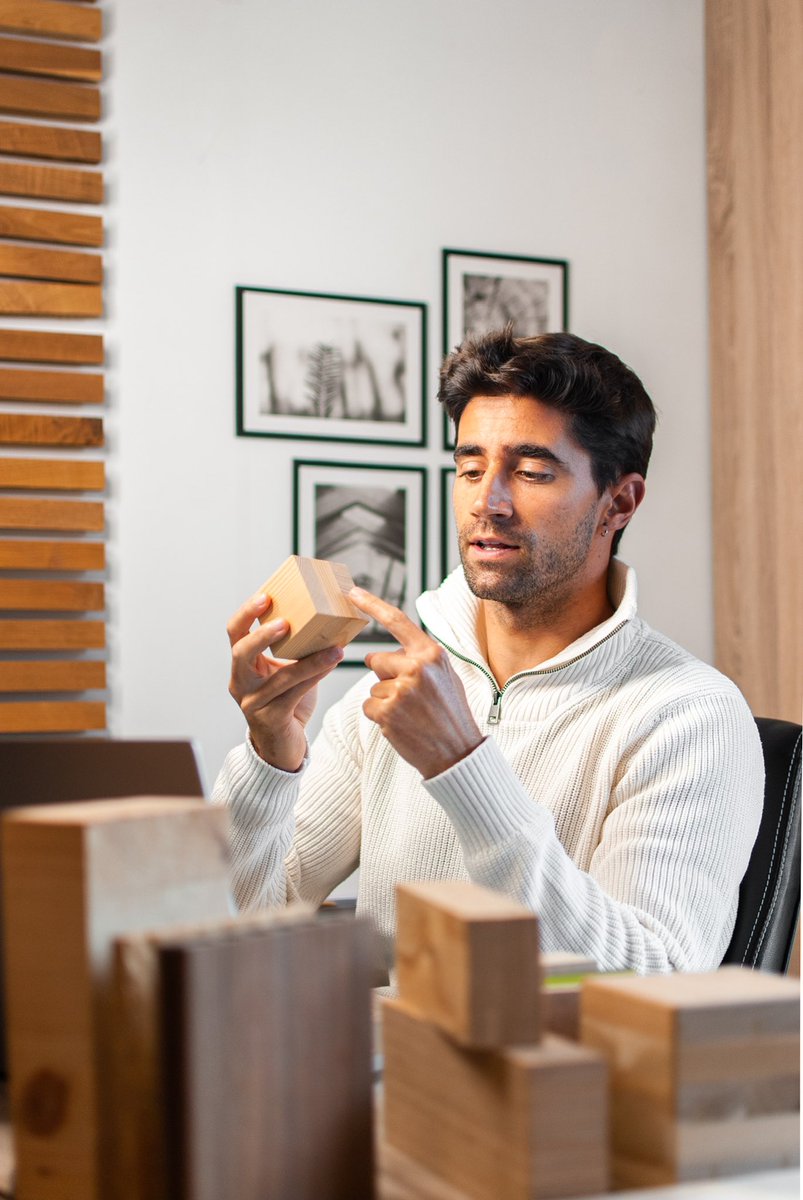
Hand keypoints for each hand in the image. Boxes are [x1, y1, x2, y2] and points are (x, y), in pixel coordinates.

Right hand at [227, 592, 343, 771]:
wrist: (281, 747)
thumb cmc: (285, 704)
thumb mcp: (284, 673)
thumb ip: (296, 651)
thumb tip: (328, 621)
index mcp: (242, 666)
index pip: (235, 633)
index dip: (247, 613)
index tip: (265, 596)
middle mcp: (241, 683)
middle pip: (241, 652)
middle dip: (263, 634)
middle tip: (286, 621)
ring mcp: (253, 703)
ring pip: (278, 677)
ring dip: (308, 660)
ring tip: (332, 646)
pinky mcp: (270, 719)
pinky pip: (294, 694)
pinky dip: (314, 677)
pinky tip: (330, 665)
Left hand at [349, 587, 483, 778]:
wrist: (457, 752)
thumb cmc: (450, 713)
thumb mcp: (445, 676)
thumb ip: (419, 659)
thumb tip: (384, 654)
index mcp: (431, 654)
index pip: (397, 621)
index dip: (372, 604)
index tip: (351, 591)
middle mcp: (416, 667)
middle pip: (376, 660)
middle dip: (384, 676)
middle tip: (409, 698)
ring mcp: (401, 690)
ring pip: (373, 687)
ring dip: (384, 701)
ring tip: (410, 714)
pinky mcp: (387, 712)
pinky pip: (369, 706)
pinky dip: (380, 716)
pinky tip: (401, 725)